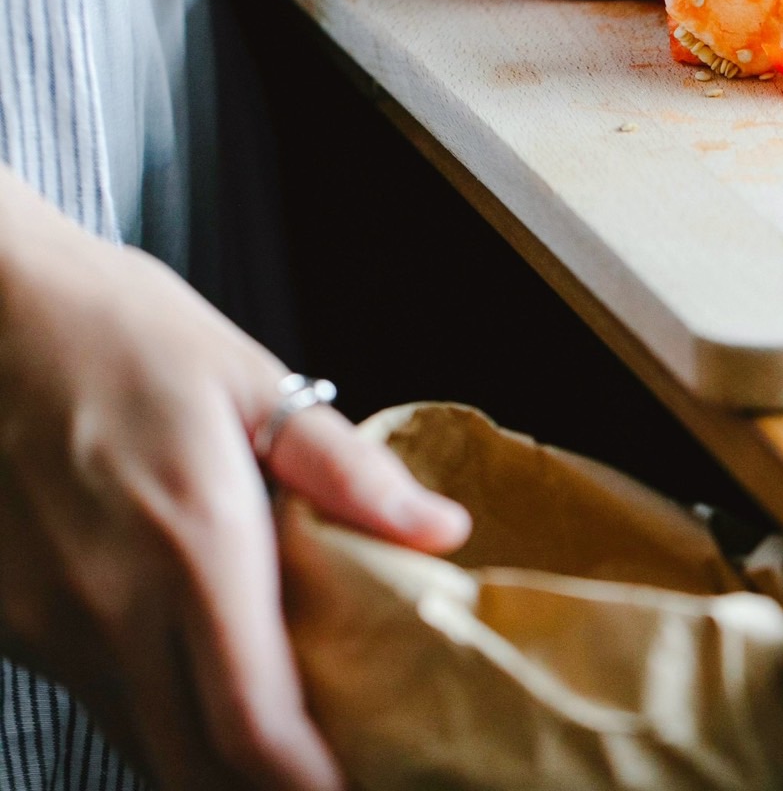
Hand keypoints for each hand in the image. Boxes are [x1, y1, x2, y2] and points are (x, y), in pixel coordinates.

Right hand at [0, 168, 469, 790]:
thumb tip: (441, 531)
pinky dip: (149, 704)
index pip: (252, 721)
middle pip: (190, 764)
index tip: (353, 788)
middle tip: (322, 768)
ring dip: (206, 751)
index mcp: (194, 542)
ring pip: (137, 737)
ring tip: (269, 726)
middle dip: (261, 786)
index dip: (306, 782)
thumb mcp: (253, 381)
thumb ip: (349, 471)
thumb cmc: (131, 334)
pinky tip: (189, 662)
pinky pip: (91, 693)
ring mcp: (49, 619)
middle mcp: (113, 602)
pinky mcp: (10, 615)